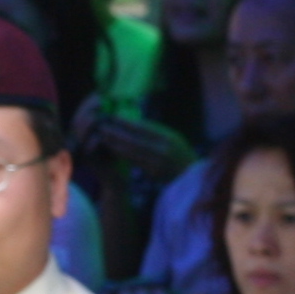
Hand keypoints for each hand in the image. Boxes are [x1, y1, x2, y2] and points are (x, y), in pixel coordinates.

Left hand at [75, 114, 195, 179]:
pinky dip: (122, 155)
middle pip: (135, 140)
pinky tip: (112, 150)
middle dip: (117, 133)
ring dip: (115, 144)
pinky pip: (134, 162)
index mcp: (168, 137)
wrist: (192, 177)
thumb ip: (156, 130)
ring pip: (132, 152)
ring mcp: (157, 163)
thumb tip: (135, 121)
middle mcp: (163, 150)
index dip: (127, 122)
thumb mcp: (173, 138)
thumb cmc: (181, 153)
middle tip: (102, 126)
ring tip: (103, 137)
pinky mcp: (153, 173)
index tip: (114, 117)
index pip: (144, 128)